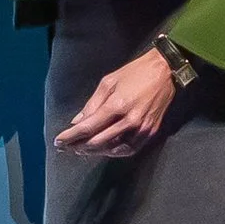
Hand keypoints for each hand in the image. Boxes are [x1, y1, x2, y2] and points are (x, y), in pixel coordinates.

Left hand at [53, 49, 178, 157]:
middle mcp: (130, 121)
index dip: (71, 137)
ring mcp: (141, 129)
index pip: (88, 128)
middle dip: (79, 146)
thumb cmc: (135, 73)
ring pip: (113, 149)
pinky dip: (113, 152)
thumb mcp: (108, 82)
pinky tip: (104, 150)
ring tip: (81, 150)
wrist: (166, 72)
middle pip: (98, 142)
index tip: (58, 142)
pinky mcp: (150, 133)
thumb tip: (76, 122)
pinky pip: (129, 149)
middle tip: (67, 148)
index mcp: (117, 105)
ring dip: (95, 152)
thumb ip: (91, 104)